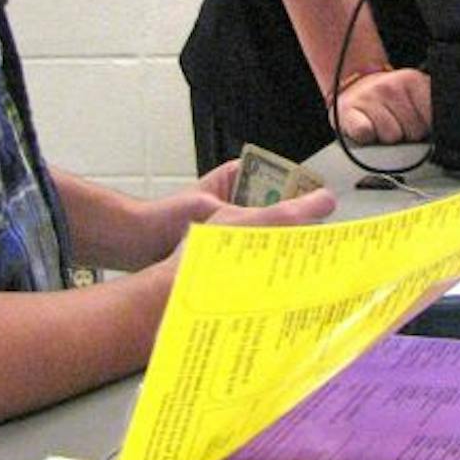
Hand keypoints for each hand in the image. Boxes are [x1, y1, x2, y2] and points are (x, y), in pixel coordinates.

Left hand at [130, 166, 332, 261]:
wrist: (133, 246)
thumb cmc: (169, 220)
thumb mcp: (232, 214)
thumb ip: (278, 213)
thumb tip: (325, 203)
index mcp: (238, 178)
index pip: (285, 183)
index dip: (305, 199)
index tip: (325, 216)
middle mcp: (234, 199)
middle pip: (279, 214)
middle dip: (293, 231)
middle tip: (313, 250)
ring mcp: (227, 226)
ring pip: (264, 238)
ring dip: (274, 253)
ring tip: (293, 268)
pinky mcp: (219, 251)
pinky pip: (246, 257)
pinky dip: (256, 267)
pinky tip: (267, 281)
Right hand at [332, 66, 432, 145]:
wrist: (354, 82)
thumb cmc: (389, 97)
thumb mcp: (416, 94)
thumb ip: (431, 108)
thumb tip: (441, 129)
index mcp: (414, 81)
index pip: (433, 120)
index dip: (426, 126)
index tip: (417, 121)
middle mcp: (391, 86)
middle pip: (414, 133)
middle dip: (408, 133)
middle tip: (396, 122)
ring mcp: (369, 97)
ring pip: (392, 137)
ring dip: (387, 137)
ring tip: (382, 123)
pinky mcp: (349, 113)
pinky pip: (366, 134)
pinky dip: (367, 136)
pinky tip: (367, 127)